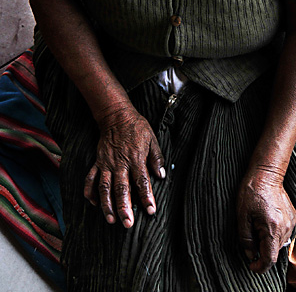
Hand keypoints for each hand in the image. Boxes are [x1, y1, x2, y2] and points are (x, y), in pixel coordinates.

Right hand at [83, 104, 164, 227]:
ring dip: (106, 205)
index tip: (151, 210)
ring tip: (110, 219)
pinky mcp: (98, 162)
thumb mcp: (152, 139)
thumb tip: (161, 176)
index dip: (146, 197)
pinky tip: (92, 203)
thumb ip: (156, 158)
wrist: (116, 116)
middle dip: (124, 208)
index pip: (142, 181)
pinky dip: (90, 191)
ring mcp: (106, 164)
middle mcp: (120, 163)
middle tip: (127, 223)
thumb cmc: (137, 128)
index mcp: (136, 158)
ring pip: (104, 187)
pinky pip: (91, 178)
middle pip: (121, 189)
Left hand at [237, 168, 295, 273]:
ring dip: (268, 241)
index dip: (259, 267)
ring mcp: (291, 222)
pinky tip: (266, 220)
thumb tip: (250, 255)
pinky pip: (284, 233)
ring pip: (280, 243)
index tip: (251, 266)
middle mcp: (286, 228)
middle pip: (274, 251)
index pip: (269, 259)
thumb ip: (246, 239)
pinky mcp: (294, 216)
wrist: (266, 174)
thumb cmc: (252, 193)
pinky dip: (275, 233)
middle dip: (261, 250)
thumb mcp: (242, 217)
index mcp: (272, 229)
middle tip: (250, 235)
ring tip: (258, 225)